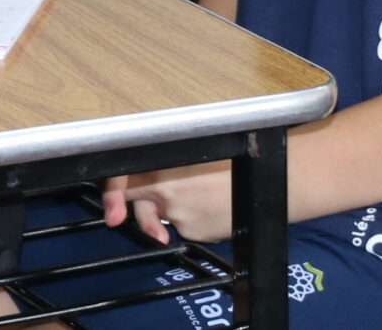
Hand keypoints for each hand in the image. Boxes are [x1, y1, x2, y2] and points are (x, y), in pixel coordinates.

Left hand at [103, 160, 231, 245]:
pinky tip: (214, 203)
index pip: (123, 181)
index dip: (112, 192)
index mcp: (164, 171)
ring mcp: (180, 218)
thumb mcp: (199, 149)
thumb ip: (170, 159)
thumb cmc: (241, 157)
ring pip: (162, 214)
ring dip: (168, 210)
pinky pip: (184, 225)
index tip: (111, 203)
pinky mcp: (195, 232)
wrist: (270, 184)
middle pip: (137, 202)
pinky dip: (192, 217)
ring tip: (198, 195)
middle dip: (133, 206)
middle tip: (127, 212)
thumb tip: (149, 163)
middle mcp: (168, 196)